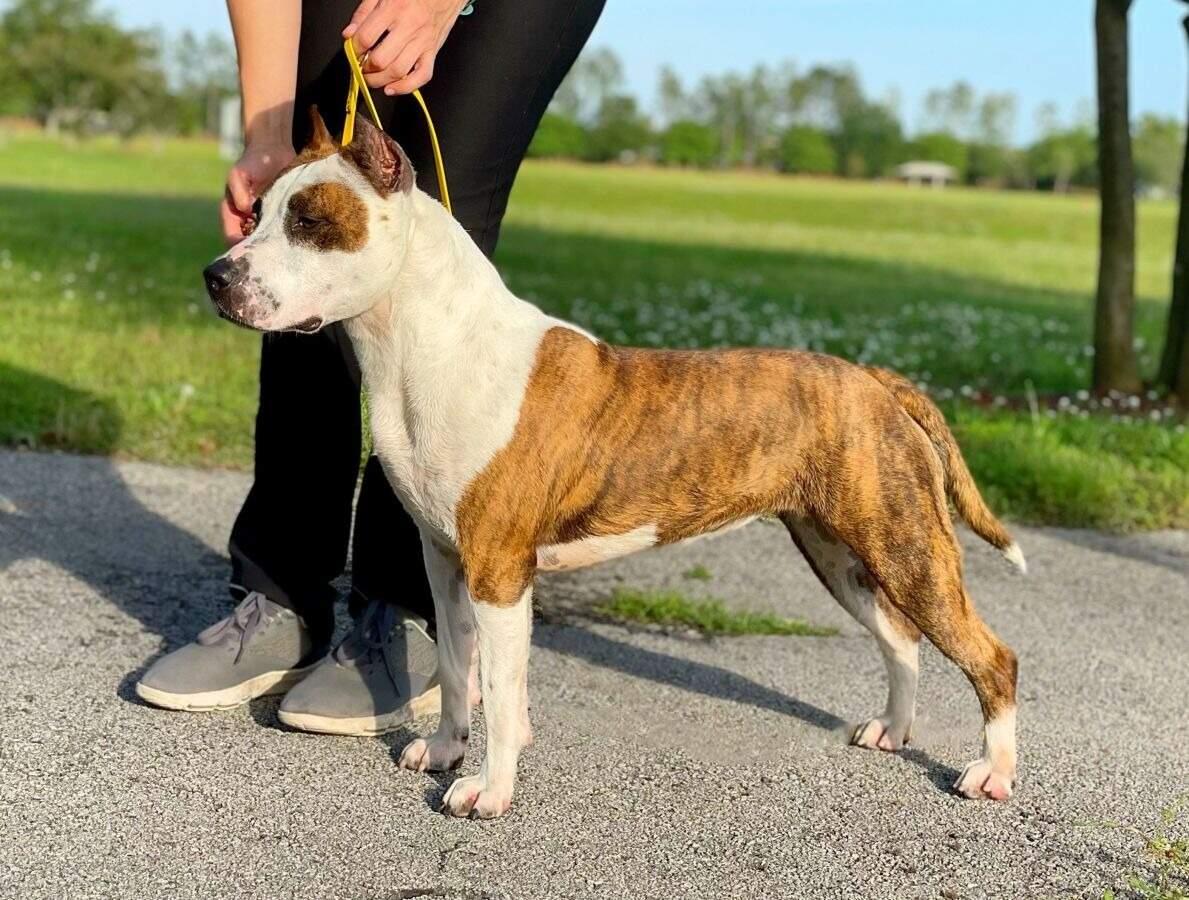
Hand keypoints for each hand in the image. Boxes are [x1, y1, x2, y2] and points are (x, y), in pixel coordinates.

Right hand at [218, 141, 295, 245]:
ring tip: (284, 254)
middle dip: (256, 253)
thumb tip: (244, 208)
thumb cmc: (252, 162)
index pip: (231, 236)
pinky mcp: (278, 216)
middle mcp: (246, 219)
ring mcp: (263, 219)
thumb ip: (239, 190)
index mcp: (232, 211)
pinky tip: (295, 241)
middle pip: (248, 244)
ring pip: (265, 241)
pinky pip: (280, 232)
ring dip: (271, 248)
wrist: (273, 151)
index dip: (238, 247)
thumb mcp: (240, 173)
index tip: (252, 251)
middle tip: (271, 259)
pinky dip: (284, 238)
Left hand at [344, 0, 462, 94]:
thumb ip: (363, 13)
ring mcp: (423, 42)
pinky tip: (392, 88)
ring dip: (380, 81)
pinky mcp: (433, 52)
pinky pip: (421, 77)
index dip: (354, 49)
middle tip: (361, 67)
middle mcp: (409, 27)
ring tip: (372, 78)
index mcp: (393, 9)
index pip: (366, 38)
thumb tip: (349, 35)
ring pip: (398, 71)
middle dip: (365, 69)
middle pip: (381, 60)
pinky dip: (405, 87)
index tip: (352, 51)